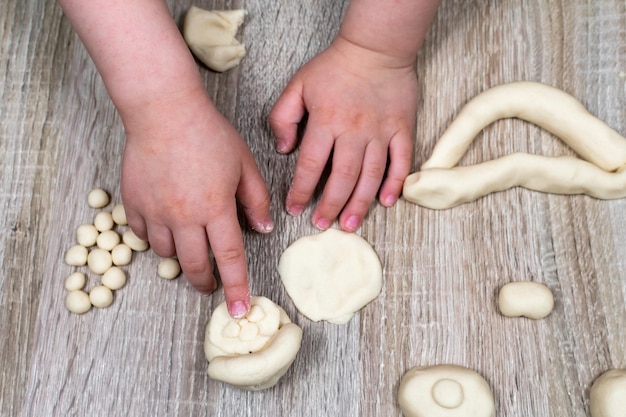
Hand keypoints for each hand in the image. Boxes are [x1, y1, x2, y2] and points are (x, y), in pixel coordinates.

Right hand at [120, 86, 271, 317]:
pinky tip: (163, 226)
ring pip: (166, 253)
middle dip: (204, 282)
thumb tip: (264, 229)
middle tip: (210, 284)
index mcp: (216, 208)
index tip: (239, 309)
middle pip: (194, 265)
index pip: (230, 258)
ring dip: (180, 256)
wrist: (163, 111)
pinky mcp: (133, 202)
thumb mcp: (244, 164)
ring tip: (189, 245)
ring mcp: (155, 211)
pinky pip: (141, 234)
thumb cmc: (208, 133)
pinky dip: (153, 237)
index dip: (236, 287)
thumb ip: (256, 199)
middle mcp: (184, 216)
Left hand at [270, 36, 417, 231]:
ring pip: (371, 175)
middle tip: (323, 225)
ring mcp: (382, 131)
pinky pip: (401, 161)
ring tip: (349, 224)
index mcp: (326, 122)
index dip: (300, 191)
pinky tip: (386, 201)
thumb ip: (283, 117)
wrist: (376, 48)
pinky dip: (395, 183)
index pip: (311, 165)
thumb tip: (284, 149)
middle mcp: (354, 131)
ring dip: (360, 203)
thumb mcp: (298, 85)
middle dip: (330, 206)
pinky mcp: (403, 129)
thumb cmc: (335, 67)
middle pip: (342, 178)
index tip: (294, 209)